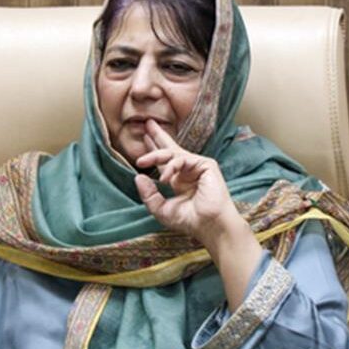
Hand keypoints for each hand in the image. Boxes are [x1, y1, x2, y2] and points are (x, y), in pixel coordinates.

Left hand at [133, 119, 240, 245]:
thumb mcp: (161, 209)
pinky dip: (171, 167)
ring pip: (172, 153)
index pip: (164, 162)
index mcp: (178, 181)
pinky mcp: (206, 165)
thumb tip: (138, 177)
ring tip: (141, 161)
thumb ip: (149, 195)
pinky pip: (182, 160)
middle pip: (170, 148)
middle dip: (158, 136)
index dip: (153, 150)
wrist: (210, 226)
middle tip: (146, 122)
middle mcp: (187, 171)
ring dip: (155, 155)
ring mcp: (197, 167)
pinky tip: (165, 179)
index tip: (143, 138)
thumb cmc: (189, 221)